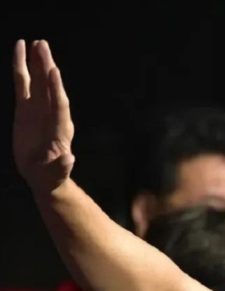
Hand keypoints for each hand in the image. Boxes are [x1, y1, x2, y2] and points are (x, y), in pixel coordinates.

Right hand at [12, 39, 74, 194]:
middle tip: (43, 45)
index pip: (59, 105)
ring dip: (37, 62)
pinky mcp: (25, 108)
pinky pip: (22, 83)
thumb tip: (69, 158)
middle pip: (49, 87)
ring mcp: (38, 109)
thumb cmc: (51, 175)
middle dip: (46, 67)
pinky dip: (21, 67)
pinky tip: (19, 50)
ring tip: (36, 43)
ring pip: (37, 81)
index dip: (56, 89)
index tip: (54, 71)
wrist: (43, 174)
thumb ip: (62, 165)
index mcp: (60, 129)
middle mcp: (51, 114)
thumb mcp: (56, 173)